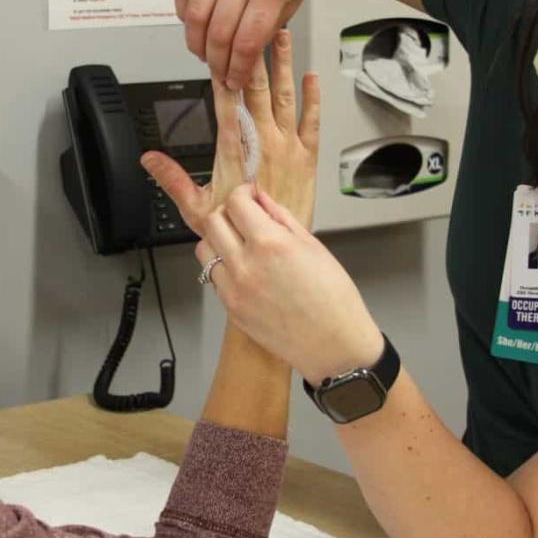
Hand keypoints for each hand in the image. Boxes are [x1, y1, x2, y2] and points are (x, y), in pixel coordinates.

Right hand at [142, 30, 319, 229]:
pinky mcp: (307, 157)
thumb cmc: (238, 229)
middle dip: (254, 57)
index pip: (227, 103)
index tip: (220, 51)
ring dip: (282, 66)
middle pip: (256, 90)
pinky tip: (312, 77)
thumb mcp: (196, 207)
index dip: (224, 75)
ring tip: (281, 37)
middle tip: (253, 28)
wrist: (273, 249)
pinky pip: (312, 120)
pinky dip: (313, 97)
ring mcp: (287, 148)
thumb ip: (172, 179)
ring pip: (285, 97)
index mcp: (235, 151)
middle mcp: (263, 143)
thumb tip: (149, 161)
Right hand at [174, 0, 325, 89]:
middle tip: (219, 74)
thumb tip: (248, 55)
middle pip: (219, 32)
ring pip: (196, 15)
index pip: (248, 41)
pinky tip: (194, 26)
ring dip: (196, 43)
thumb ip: (273, 23)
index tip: (235, 81)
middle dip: (217, 62)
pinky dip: (184, 14)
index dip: (239, 68)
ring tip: (204, 55)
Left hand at [195, 184, 383, 384]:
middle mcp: (245, 265)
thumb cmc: (333, 299)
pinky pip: (213, 276)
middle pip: (213, 222)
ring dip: (218, 239)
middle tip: (244, 216)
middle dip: (228, 212)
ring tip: (240, 243)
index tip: (250, 195)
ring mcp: (234, 289)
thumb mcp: (313, 246)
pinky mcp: (230, 309)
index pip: (236, 203)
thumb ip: (281, 218)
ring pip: (204, 249)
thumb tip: (261, 200)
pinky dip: (222, 266)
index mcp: (270, 244)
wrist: (334, 345)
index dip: (243, 193)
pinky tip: (244, 269)